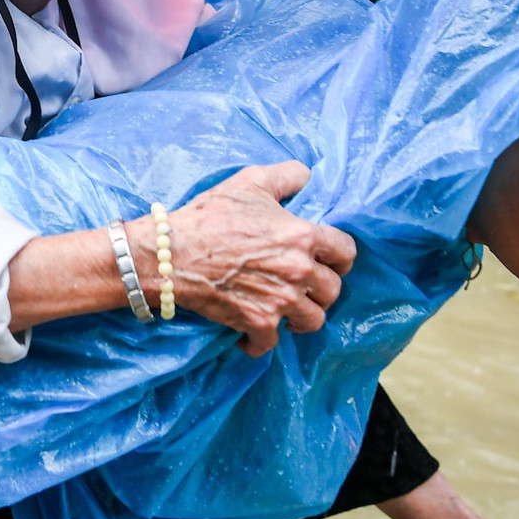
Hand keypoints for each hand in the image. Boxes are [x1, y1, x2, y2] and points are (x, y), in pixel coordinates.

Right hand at [145, 161, 355, 355]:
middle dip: (321, 289)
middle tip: (305, 287)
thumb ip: (286, 176)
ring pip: (313, 321)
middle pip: (333, 290)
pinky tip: (252, 334)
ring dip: (301, 317)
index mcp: (302, 235)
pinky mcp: (258, 323)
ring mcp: (280, 300)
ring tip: (287, 312)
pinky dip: (261, 342)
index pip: (346, 252)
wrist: (172, 253)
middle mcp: (298, 270)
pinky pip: (272, 343)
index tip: (330, 261)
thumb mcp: (250, 182)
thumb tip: (306, 176)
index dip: (340, 257)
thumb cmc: (210, 215)